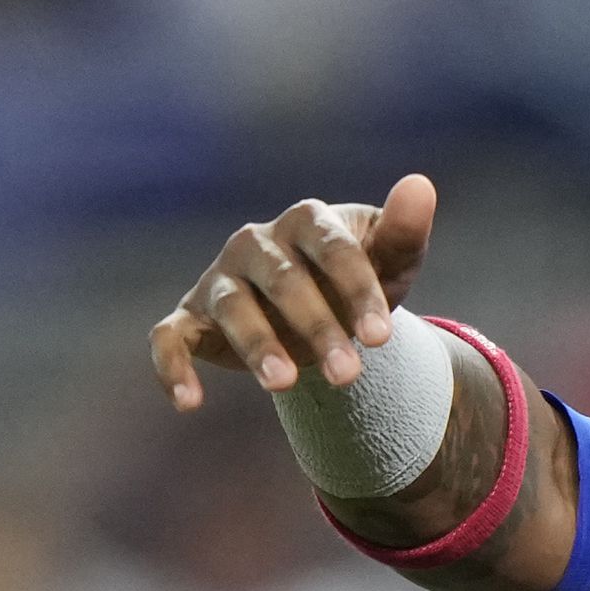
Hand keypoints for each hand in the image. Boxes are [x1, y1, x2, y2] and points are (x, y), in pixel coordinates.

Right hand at [150, 178, 440, 409]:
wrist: (319, 312)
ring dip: (257, 346)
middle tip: (348, 375)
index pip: (333, 249)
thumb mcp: (389, 261)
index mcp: (306, 221)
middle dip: (316, 326)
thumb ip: (402, 232)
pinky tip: (189, 404)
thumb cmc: (357, 282)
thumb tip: (420, 186)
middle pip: (284, 279)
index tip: (382, 339)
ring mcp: (220, 279)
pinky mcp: (190, 317)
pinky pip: (169, 338)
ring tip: (284, 385)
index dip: (358, 291)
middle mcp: (256, 243)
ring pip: (232, 307)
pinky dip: (172, 367)